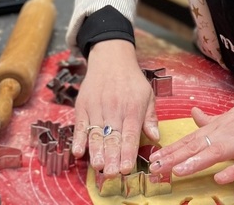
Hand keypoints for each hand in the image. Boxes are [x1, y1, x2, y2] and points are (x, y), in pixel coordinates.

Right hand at [70, 40, 159, 176]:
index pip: (130, 134)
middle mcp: (113, 108)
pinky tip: (78, 152)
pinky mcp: (83, 106)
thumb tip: (155, 137)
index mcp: (132, 108)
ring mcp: (96, 107)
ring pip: (96, 134)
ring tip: (98, 167)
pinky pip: (80, 125)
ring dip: (96, 152)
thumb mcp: (147, 94)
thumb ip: (150, 117)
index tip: (126, 168)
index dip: (127, 152)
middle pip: (112, 137)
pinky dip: (78, 139)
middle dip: (111, 157)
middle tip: (111, 174)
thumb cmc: (131, 80)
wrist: (110, 58)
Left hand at [148, 91, 233, 183]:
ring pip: (217, 152)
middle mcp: (229, 132)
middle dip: (175, 157)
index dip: (172, 149)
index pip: (191, 138)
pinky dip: (233, 171)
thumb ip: (213, 119)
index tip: (153, 159)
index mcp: (222, 125)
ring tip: (177, 171)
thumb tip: (194, 114)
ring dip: (196, 162)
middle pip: (198, 145)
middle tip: (155, 167)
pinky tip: (220, 178)